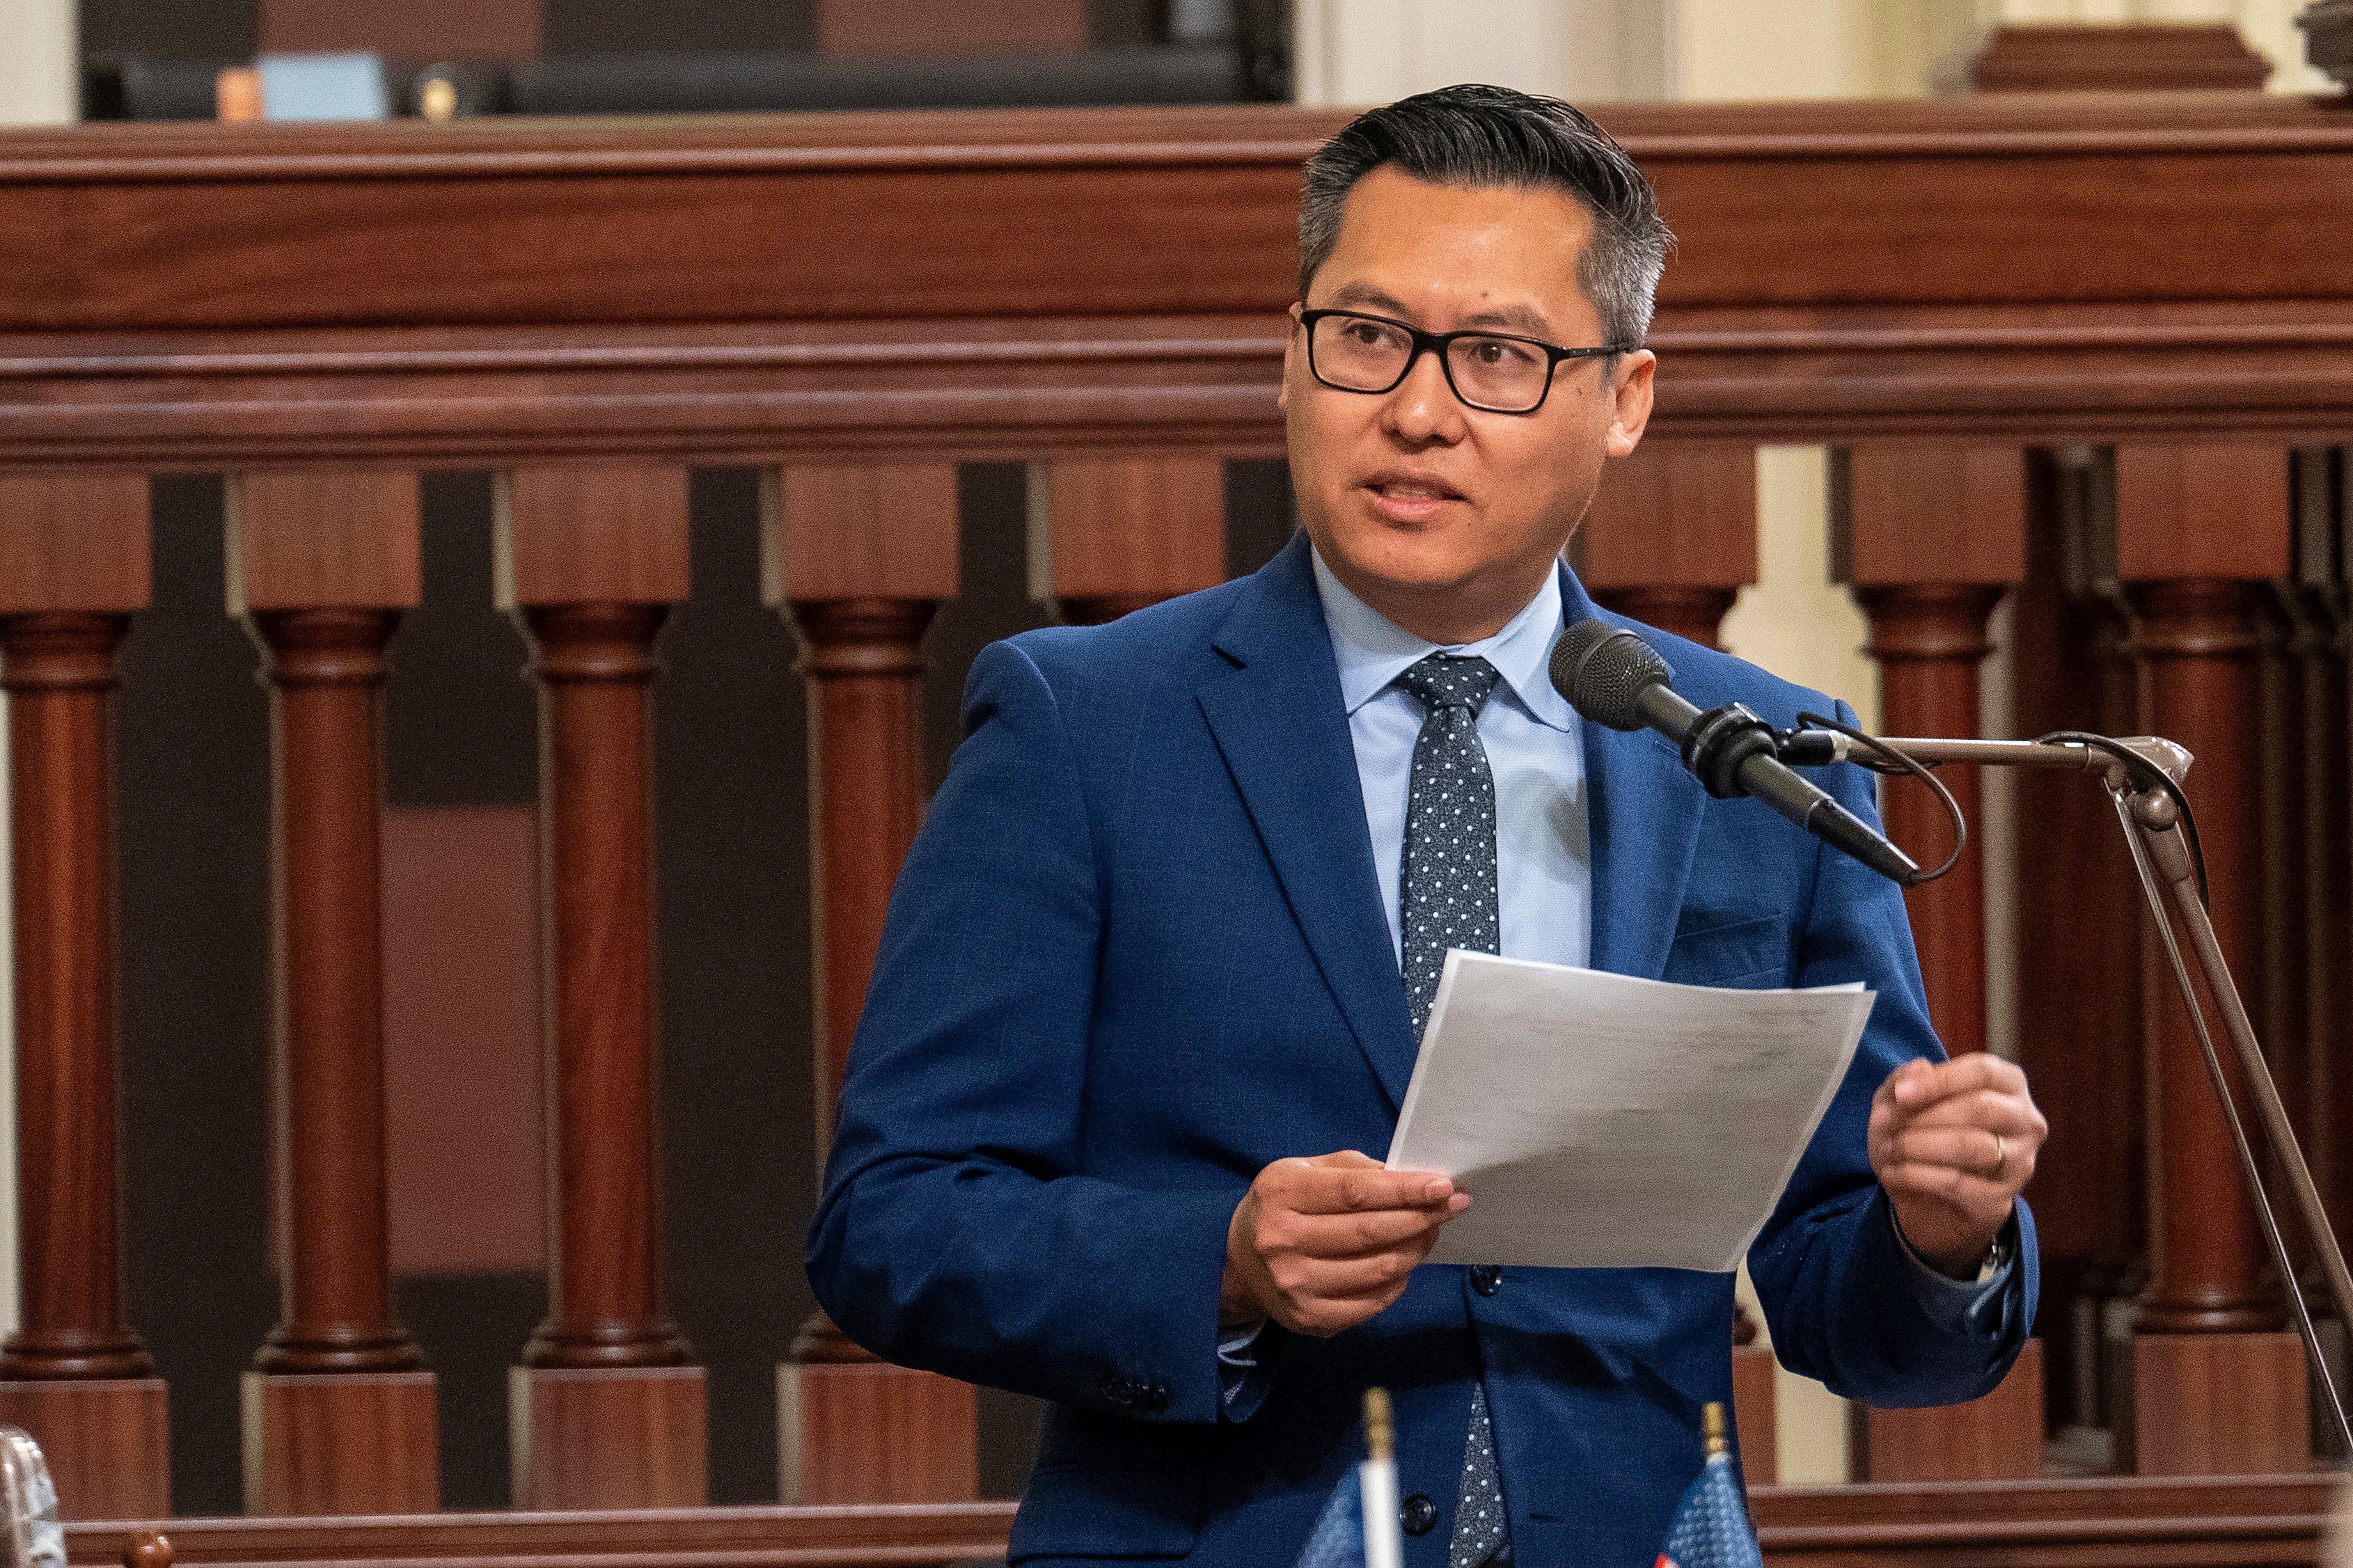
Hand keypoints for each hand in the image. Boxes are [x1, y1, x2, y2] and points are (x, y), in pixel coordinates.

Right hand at [1221, 1151, 1468, 1336]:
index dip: (1404, 1190)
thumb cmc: (1283, 1207)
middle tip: (1452, 1206)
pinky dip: (1398, 1282)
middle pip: (1369, 1232)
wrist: (1240, 1261)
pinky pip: (1372, 1303)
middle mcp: (1282, 1241)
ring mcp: (1294, 1285)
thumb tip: (1410, 1179)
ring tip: (1431, 1231)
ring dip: (1416, 1249)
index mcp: (1281, 1194)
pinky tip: (1406, 1262)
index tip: (1442, 1185)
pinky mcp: (1308, 1318)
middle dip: (1420, 1217)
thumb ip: (1353, 1170)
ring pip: (1377, 1270)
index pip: (1354, 1193)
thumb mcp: (1304, 1171)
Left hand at [1868, 1054, 2045, 1277]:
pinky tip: (1892, 1172)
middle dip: (1927, 1115)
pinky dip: (1916, 1175)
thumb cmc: (1921, 1133)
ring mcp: (2019, 1163)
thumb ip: (1908, 1079)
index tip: (1901, 1093)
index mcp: (2008, 1085)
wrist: (1928, 1200)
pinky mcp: (2001, 1200)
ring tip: (1890, 1148)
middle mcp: (2025, 1122)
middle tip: (1888, 1124)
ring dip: (1920, 1145)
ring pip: (1973, 1146)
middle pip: (1982, 1107)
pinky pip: (1958, 1184)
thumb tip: (1918, 1067)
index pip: (1984, 1071)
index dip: (1940, 1080)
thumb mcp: (1903, 1101)